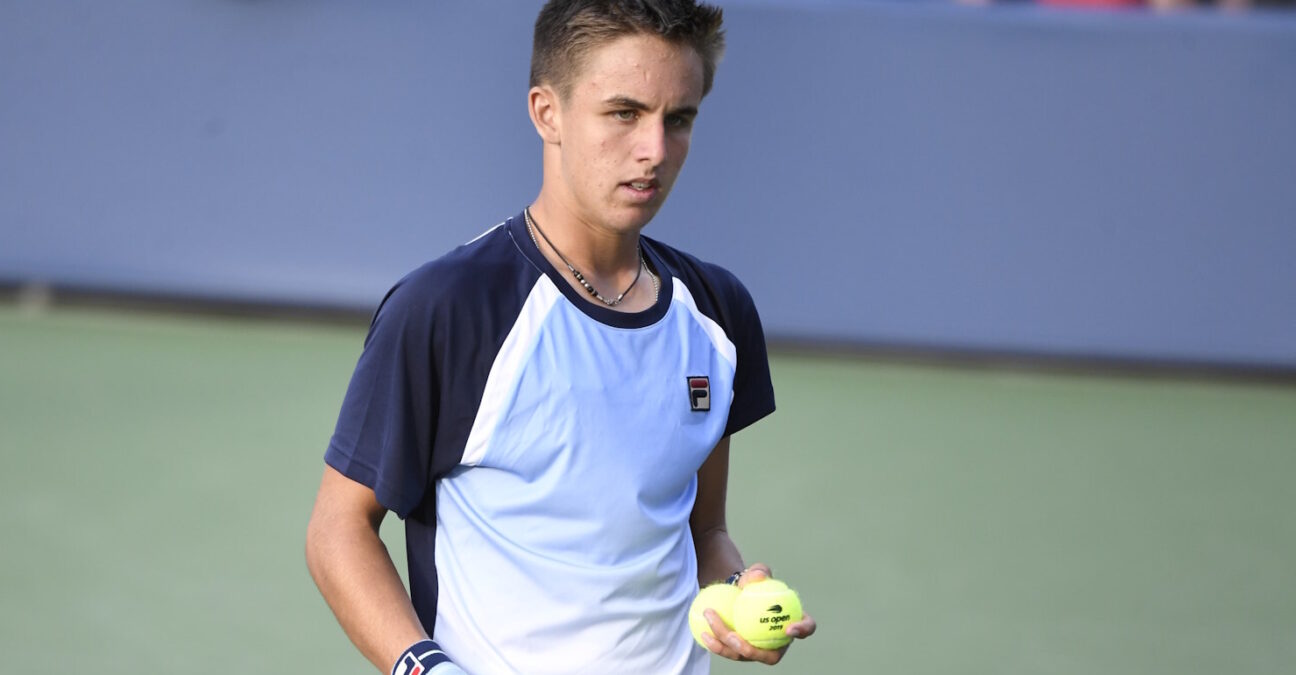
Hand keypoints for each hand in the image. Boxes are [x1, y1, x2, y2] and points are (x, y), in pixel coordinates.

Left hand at [698, 563, 817, 664]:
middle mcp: (778, 643)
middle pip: (770, 655)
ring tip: (711, 631)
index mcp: (793, 623)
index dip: (803, 631)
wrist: (737, 594)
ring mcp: (759, 652)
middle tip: (734, 637)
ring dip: (726, 646)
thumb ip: (758, 572)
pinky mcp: (741, 654)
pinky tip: (704, 634)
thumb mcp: (755, 573)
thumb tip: (756, 576)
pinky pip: (729, 652)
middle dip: (752, 651)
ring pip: (745, 655)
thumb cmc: (752, 584)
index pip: (806, 628)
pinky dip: (716, 644)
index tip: (789, 628)